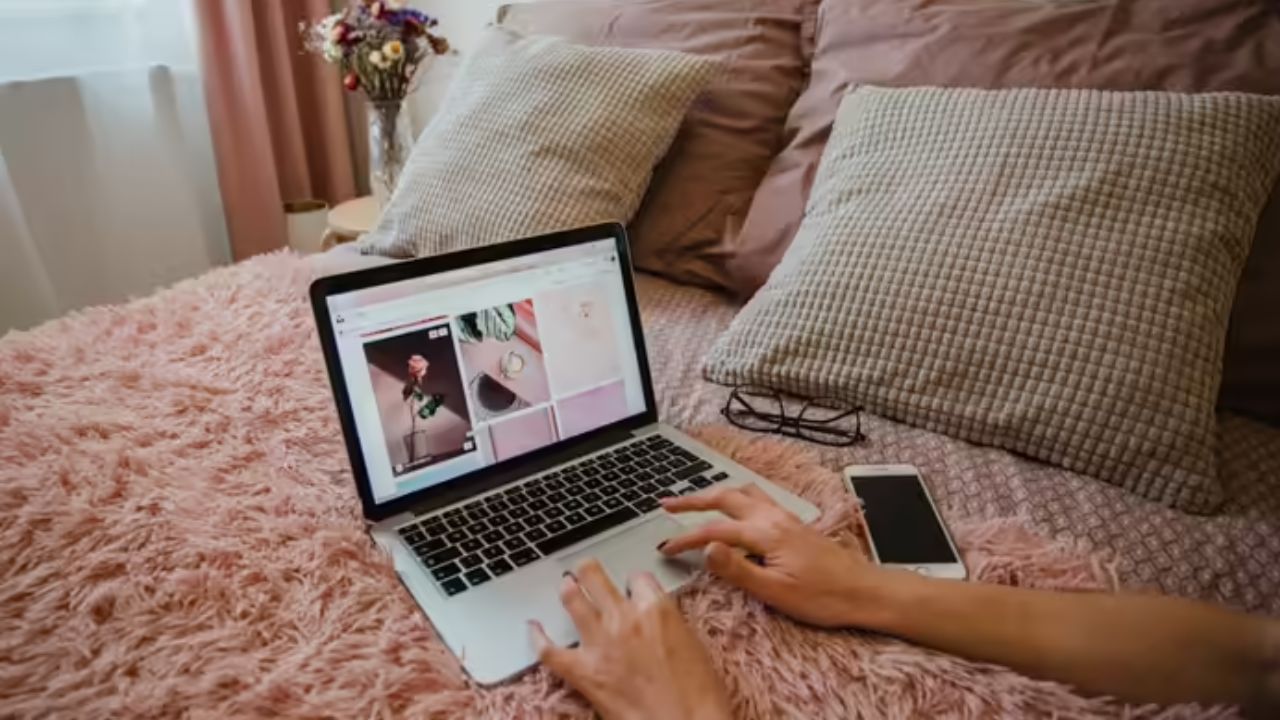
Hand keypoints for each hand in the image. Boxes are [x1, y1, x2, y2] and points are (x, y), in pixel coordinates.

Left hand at [529, 560, 731, 719]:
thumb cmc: (699, 696)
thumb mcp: (693, 646)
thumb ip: (668, 626)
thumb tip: (656, 622)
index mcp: (657, 609)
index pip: (638, 578)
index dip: (634, 584)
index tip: (632, 589)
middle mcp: (624, 618)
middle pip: (596, 577)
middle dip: (589, 572)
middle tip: (585, 571)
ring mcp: (600, 643)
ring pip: (572, 599)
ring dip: (567, 590)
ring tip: (566, 586)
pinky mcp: (583, 673)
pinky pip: (549, 650)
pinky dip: (537, 637)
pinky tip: (532, 628)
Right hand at [659, 484, 886, 627]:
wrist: (865, 592)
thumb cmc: (823, 598)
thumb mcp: (775, 592)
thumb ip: (736, 569)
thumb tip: (705, 548)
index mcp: (765, 533)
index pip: (713, 531)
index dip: (685, 538)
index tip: (663, 548)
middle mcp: (774, 518)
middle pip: (725, 498)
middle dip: (693, 500)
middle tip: (666, 505)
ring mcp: (786, 518)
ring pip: (743, 493)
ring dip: (715, 493)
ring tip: (696, 500)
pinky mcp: (794, 524)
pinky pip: (758, 498)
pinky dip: (737, 497)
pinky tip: (736, 508)